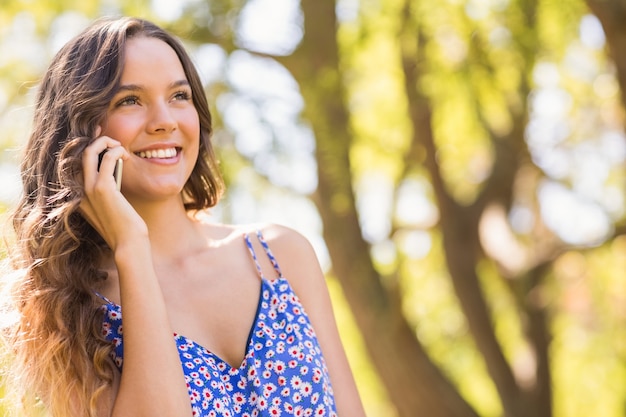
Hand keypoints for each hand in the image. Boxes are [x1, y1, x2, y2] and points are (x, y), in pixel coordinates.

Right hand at [79, 128, 147, 249]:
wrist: (128, 243)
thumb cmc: (124, 227)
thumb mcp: (111, 206)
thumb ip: (107, 189)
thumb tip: (114, 168)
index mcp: (78, 196)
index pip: (75, 164)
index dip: (86, 147)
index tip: (98, 137)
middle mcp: (79, 191)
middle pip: (80, 154)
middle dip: (95, 141)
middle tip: (113, 141)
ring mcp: (89, 189)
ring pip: (90, 152)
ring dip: (106, 143)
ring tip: (120, 147)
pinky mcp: (103, 188)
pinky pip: (107, 159)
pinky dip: (116, 152)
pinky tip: (125, 155)